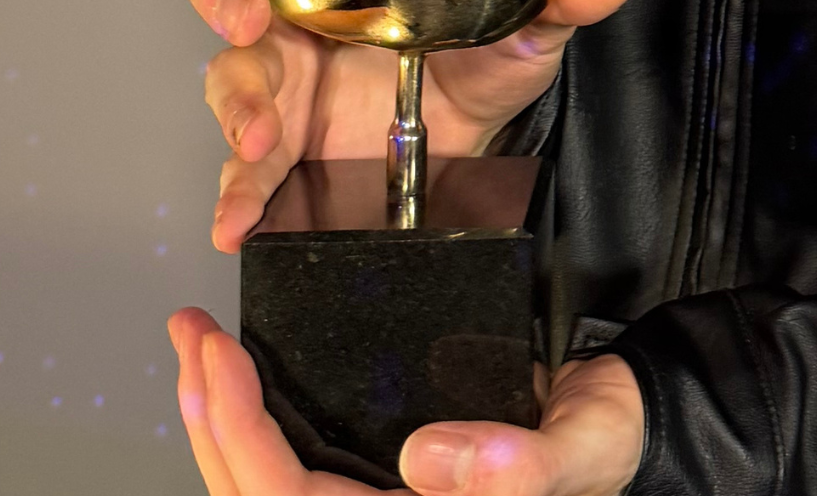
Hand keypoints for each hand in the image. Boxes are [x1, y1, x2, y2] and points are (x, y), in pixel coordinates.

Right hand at [153, 0, 637, 250]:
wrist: (470, 163)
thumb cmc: (479, 66)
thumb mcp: (525, 24)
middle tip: (243, 5)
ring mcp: (278, 69)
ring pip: (225, 63)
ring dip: (234, 95)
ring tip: (261, 131)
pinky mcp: (276, 142)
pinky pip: (238, 164)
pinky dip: (233, 190)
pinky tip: (237, 214)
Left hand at [169, 308, 644, 494]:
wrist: (628, 427)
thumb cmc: (604, 446)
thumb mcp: (576, 452)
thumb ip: (515, 468)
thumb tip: (426, 458)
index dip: (238, 435)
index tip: (216, 360)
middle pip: (255, 494)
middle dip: (208, 415)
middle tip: (188, 336)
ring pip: (264, 479)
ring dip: (220, 414)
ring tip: (197, 348)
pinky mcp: (379, 470)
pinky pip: (295, 456)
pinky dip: (258, 412)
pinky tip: (246, 374)